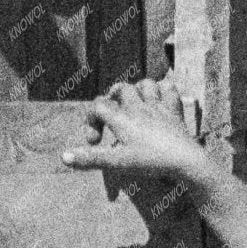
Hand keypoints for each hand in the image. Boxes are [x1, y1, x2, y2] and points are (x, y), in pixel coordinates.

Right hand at [63, 76, 203, 181]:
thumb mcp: (117, 163)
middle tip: (112, 112)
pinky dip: (165, 91)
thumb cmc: (149, 161)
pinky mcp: (175, 112)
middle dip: (113, 97)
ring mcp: (159, 107)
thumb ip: (90, 159)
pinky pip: (171, 91)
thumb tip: (62, 157)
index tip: (95, 141)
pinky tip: (162, 100)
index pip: (98, 105)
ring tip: (134, 102)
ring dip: (139, 89)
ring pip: (147, 85)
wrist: (184, 159)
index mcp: (122, 118)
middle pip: (122, 89)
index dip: (91, 119)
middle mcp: (139, 108)